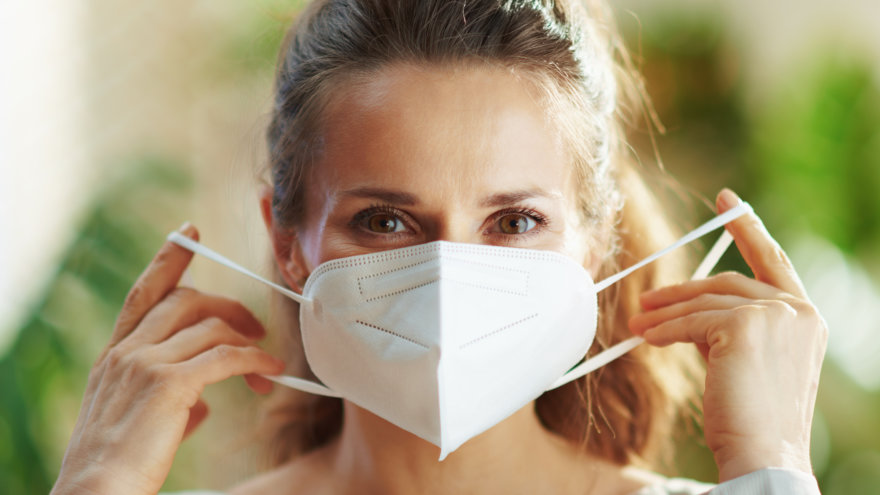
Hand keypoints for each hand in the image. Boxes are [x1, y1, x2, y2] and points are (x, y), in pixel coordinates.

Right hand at [51, 223, 284, 494]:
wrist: (96, 494)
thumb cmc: (118, 465)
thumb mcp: (135, 420)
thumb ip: (168, 400)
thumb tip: (201, 405)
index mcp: (114, 355)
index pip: (143, 293)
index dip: (168, 259)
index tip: (190, 233)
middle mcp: (126, 351)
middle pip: (186, 300)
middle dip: (228, 306)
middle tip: (256, 327)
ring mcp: (145, 364)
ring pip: (211, 326)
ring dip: (248, 341)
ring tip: (269, 366)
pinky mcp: (169, 385)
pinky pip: (225, 357)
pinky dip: (254, 361)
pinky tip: (269, 373)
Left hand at [628, 189, 827, 481]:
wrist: (764, 455)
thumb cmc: (754, 418)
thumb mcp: (751, 363)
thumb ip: (733, 330)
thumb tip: (691, 314)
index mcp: (806, 317)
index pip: (773, 261)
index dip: (748, 228)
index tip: (726, 201)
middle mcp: (797, 311)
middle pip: (727, 281)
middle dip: (681, 291)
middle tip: (647, 299)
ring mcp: (775, 315)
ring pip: (705, 301)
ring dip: (665, 313)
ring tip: (638, 323)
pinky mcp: (746, 326)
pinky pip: (692, 321)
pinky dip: (665, 329)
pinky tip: (647, 338)